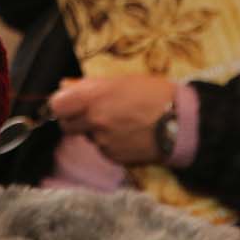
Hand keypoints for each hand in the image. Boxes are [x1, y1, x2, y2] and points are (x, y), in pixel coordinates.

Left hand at [48, 75, 176, 165]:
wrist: (182, 123)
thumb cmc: (154, 94)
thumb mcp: (121, 81)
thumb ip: (90, 85)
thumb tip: (65, 86)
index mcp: (93, 98)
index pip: (56, 106)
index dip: (63, 104)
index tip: (71, 102)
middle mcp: (94, 122)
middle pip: (67, 125)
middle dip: (76, 119)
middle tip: (94, 112)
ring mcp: (104, 142)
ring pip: (88, 138)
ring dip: (96, 131)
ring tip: (120, 122)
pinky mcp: (115, 158)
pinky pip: (104, 150)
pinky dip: (110, 143)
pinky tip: (128, 135)